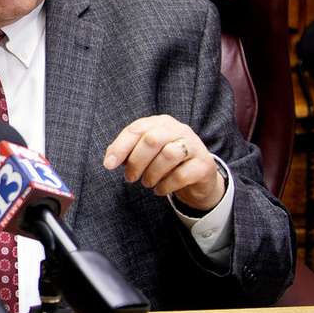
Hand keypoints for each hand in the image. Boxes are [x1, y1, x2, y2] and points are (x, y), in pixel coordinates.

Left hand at [103, 115, 224, 210]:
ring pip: (168, 155)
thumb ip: (128, 152)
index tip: (109, 165)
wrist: (198, 176)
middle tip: (130, 178)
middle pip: (152, 140)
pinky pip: (182, 174)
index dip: (120, 147)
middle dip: (136, 162)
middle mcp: (178, 129)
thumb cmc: (166, 162)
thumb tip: (110, 159)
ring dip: (152, 173)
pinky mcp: (204, 164)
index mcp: (160, 123)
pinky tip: (160, 189)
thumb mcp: (146, 153)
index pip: (136, 130)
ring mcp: (194, 146)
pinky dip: (166, 185)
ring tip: (147, 183)